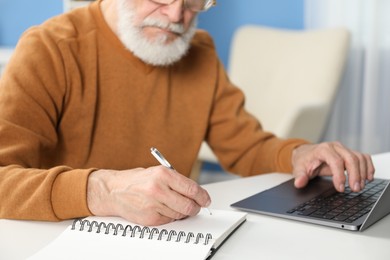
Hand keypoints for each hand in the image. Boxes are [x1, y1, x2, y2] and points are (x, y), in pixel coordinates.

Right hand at [87, 166, 210, 225]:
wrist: (113, 190)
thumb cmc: (136, 180)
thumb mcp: (158, 172)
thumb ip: (177, 182)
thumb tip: (196, 193)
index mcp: (163, 174)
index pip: (192, 189)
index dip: (203, 196)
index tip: (206, 199)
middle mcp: (158, 189)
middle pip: (189, 205)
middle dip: (195, 207)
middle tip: (196, 206)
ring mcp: (153, 205)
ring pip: (180, 214)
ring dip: (181, 212)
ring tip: (172, 204)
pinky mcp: (150, 218)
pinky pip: (169, 220)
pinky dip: (170, 217)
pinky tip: (162, 209)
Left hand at [291, 142, 374, 191]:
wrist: (306, 153)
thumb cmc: (304, 160)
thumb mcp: (299, 168)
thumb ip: (300, 176)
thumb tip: (299, 183)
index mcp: (323, 149)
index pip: (336, 161)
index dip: (340, 175)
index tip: (341, 188)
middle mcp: (335, 147)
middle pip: (351, 158)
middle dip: (355, 175)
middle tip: (355, 189)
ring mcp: (344, 149)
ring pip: (359, 158)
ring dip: (363, 173)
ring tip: (359, 186)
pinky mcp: (349, 153)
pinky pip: (363, 157)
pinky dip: (368, 167)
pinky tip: (368, 178)